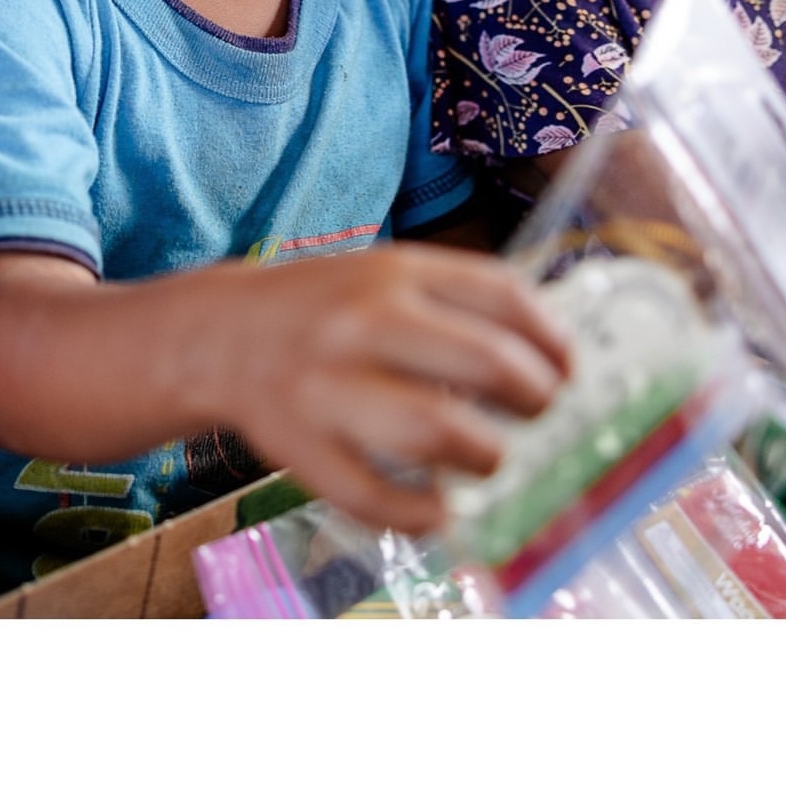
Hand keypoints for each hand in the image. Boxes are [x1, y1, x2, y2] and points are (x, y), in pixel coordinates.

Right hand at [212, 243, 571, 536]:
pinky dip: (422, 514)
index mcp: (394, 272)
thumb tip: (547, 357)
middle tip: (539, 412)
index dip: (550, 337)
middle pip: (484, 362)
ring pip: (436, 432)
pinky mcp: (302, 450)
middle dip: (533, 397)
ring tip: (489, 458)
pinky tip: (440, 508)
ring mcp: (331, 388)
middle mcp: (364, 322)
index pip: (500, 294)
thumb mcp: (385, 275)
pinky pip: (376, 498)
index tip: (568, 367)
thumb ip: (456, 302)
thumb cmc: (324, 309)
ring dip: (486, 455)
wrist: (217, 335)